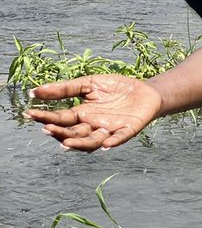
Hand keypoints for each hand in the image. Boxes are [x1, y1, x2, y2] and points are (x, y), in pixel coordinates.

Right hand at [25, 75, 162, 151]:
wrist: (145, 89)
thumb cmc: (115, 88)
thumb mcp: (88, 84)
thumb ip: (64, 89)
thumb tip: (34, 91)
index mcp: (82, 114)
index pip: (61, 118)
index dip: (46, 117)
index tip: (30, 114)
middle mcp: (93, 126)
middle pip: (74, 133)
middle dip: (60, 132)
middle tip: (47, 128)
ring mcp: (110, 129)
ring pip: (93, 141)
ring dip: (80, 143)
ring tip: (66, 143)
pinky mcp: (128, 129)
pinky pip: (120, 137)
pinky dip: (113, 141)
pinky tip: (106, 143)